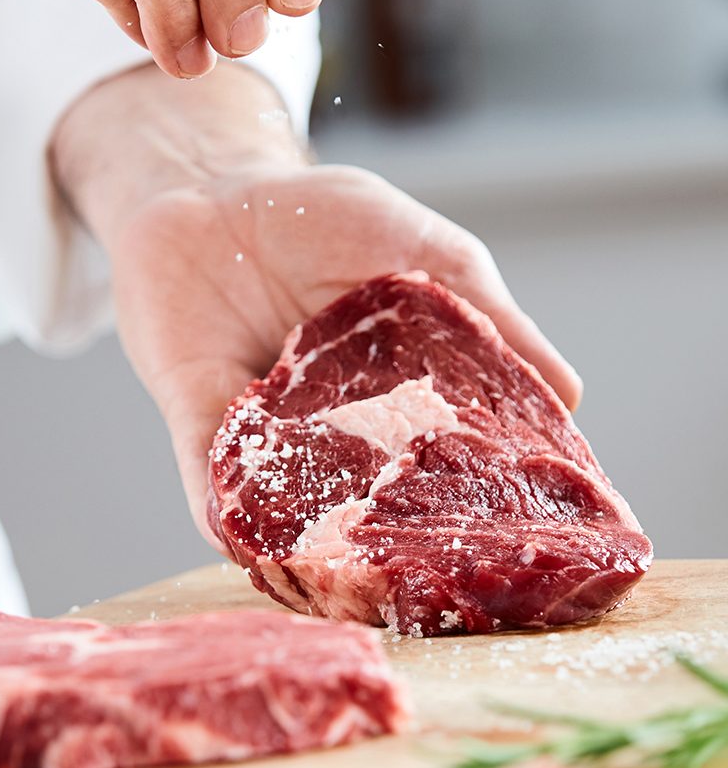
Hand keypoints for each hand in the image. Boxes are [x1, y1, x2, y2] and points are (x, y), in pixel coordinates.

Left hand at [107, 166, 583, 539]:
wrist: (210, 184)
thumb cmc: (321, 215)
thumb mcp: (428, 253)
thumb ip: (490, 318)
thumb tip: (568, 397)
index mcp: (398, 396)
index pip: (443, 463)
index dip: (476, 504)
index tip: (518, 548)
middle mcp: (334, 428)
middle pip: (368, 504)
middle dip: (391, 546)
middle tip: (425, 581)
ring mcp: (265, 430)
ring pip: (291, 506)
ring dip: (310, 546)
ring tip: (340, 583)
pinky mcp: (199, 417)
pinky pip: (208, 473)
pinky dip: (223, 508)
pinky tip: (241, 539)